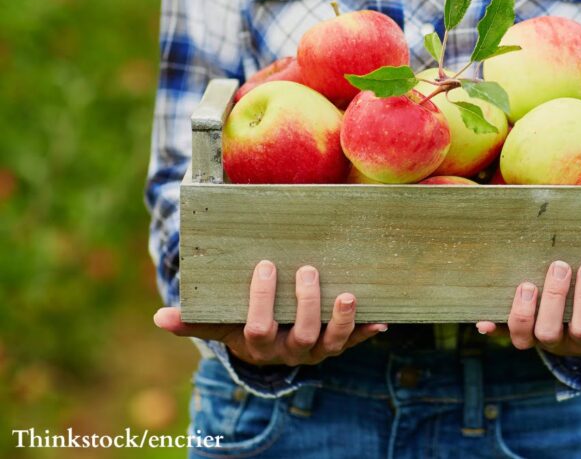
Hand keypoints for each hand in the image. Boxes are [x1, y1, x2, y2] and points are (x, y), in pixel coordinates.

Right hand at [153, 260, 386, 365]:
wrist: (270, 345)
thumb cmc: (242, 322)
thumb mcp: (219, 321)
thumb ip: (194, 319)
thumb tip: (160, 317)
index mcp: (258, 345)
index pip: (257, 328)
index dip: (262, 300)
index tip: (265, 266)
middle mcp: (289, 352)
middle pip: (299, 335)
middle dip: (305, 304)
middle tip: (308, 270)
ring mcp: (316, 350)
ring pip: (331, 343)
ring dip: (342, 321)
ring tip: (348, 295)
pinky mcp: (338, 344)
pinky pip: (355, 341)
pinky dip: (367, 331)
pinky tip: (382, 320)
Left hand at [475, 261, 580, 356]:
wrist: (573, 326)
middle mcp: (555, 341)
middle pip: (550, 332)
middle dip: (553, 300)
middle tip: (558, 266)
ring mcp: (531, 335)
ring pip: (521, 336)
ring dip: (521, 312)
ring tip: (525, 284)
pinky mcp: (510, 327)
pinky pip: (497, 331)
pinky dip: (489, 326)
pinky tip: (481, 319)